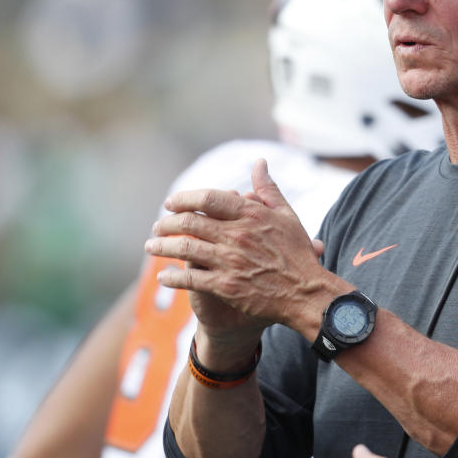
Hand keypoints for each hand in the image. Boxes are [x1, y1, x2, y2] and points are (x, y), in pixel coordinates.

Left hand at [146, 160, 334, 334]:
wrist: (307, 294)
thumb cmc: (298, 255)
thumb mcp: (287, 216)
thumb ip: (269, 189)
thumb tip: (259, 163)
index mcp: (251, 214)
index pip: (208, 198)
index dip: (184, 198)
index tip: (171, 203)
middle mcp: (237, 235)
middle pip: (190, 222)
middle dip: (167, 223)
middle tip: (157, 226)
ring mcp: (230, 261)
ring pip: (185, 249)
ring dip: (162, 247)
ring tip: (151, 247)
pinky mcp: (226, 286)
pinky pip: (191, 278)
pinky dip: (173, 277)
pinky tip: (163, 277)